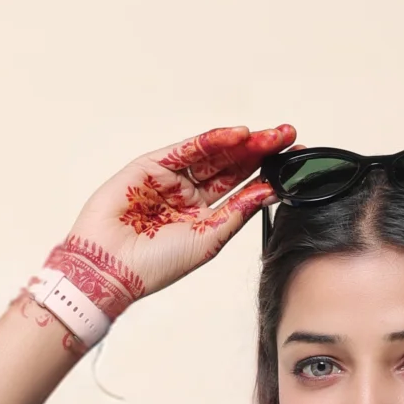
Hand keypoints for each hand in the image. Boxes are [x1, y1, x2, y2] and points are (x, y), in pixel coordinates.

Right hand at [61, 123, 295, 304]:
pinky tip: (238, 135)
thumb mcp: (209, 240)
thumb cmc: (153, 266)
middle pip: (230, 167)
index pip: (241, 189)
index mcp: (202, 218)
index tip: (294, 161)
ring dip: (242, 143)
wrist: (109, 269)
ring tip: (270, 135)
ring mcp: (169, 180)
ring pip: (212, 155)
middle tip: (287, 137)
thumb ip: (238, 213)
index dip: (267, 173)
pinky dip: (212, 139)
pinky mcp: (150, 166)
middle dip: (260, 151)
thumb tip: (270, 191)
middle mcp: (187, 197)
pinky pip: (187, 149)